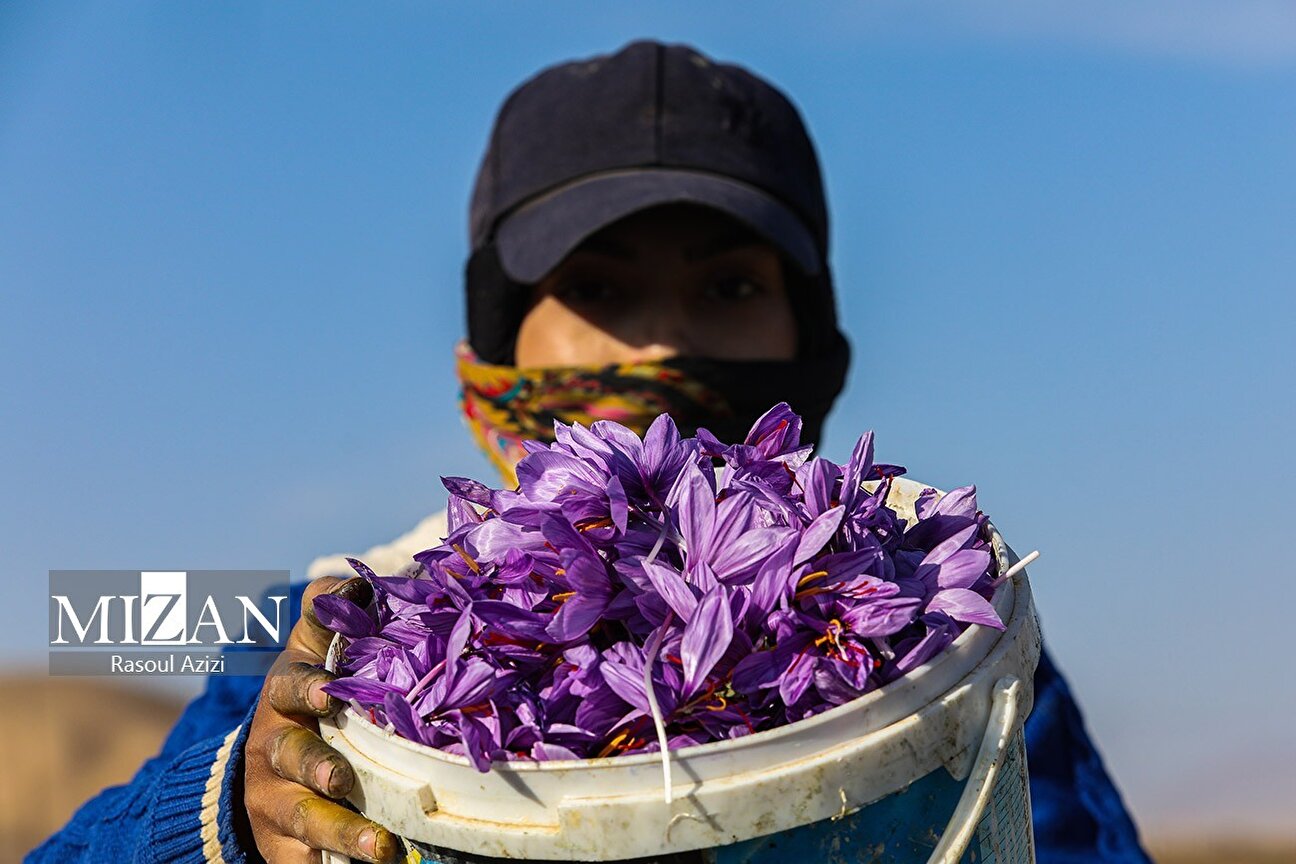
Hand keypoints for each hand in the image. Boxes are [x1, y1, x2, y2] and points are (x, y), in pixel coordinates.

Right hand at [243, 576, 399, 863]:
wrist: (257, 773)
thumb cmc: (307, 700)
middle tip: (342, 779)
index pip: (293, 682)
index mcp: (288, 694)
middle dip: (316, 766)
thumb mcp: (313, 654)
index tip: (329, 691)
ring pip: (303, 817)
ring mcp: (276, 799)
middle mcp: (276, 746)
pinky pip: (303, 862)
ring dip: (340, 832)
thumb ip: (331, 616)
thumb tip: (363, 577)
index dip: (308, 684)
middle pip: (292, 755)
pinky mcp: (284, 845)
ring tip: (381, 848)